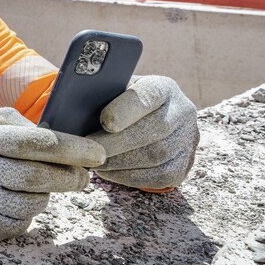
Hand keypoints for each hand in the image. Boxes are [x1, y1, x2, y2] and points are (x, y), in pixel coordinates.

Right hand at [0, 107, 105, 241]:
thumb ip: (13, 122)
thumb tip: (51, 133)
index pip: (35, 143)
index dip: (72, 148)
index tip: (96, 154)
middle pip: (37, 178)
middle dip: (70, 178)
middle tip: (84, 176)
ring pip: (30, 206)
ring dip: (46, 198)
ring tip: (44, 188)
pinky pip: (14, 227)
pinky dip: (26, 217)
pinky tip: (20, 205)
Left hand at [91, 76, 199, 190]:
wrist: (143, 124)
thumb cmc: (117, 106)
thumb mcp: (113, 93)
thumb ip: (102, 96)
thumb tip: (77, 105)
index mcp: (164, 87)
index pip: (150, 94)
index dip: (128, 109)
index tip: (105, 122)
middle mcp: (183, 111)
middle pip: (156, 129)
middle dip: (118, 142)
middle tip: (89, 150)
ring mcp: (188, 139)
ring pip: (157, 155)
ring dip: (121, 162)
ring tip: (94, 162)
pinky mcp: (184, 165)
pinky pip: (160, 176)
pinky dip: (129, 176)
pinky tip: (109, 172)